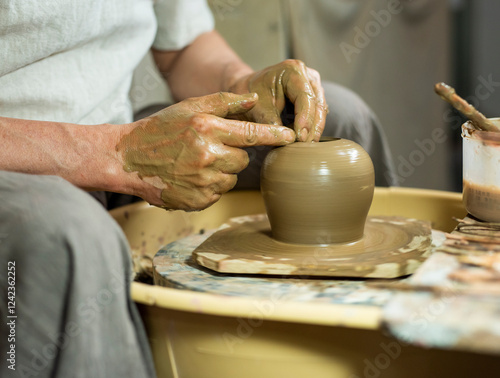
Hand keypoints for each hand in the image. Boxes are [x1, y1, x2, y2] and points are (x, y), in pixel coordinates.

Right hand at [116, 92, 294, 209]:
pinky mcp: (198, 201)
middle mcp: (207, 156)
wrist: (129, 159)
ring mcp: (202, 181)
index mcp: (206, 129)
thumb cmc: (160, 129)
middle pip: (243, 159)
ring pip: (232, 178)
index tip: (290, 137)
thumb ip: (223, 102)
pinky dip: (210, 186)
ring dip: (222, 171)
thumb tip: (253, 99)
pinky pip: (219, 193)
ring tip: (196, 163)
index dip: (273, 135)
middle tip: (210, 148)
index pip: (251, 133)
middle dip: (233, 154)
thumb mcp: (189, 107)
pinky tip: (191, 177)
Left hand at [229, 60, 326, 141]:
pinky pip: (317, 115)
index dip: (305, 119)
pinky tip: (305, 142)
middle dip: (312, 128)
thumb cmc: (250, 97)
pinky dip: (311, 128)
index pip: (305, 97)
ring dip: (314, 130)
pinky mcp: (314, 98)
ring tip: (306, 147)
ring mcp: (313, 86)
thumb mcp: (256, 108)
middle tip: (306, 146)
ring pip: (321, 111)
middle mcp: (308, 76)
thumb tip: (288, 138)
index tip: (301, 138)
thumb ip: (271, 121)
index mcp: (293, 71)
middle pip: (317, 104)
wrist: (249, 91)